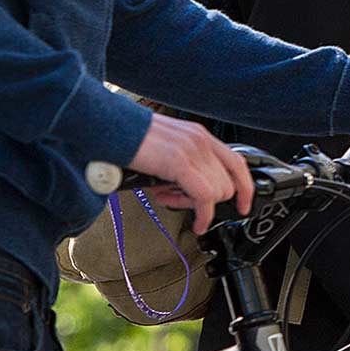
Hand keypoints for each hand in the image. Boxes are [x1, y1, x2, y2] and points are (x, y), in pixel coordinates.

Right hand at [127, 114, 253, 234]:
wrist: (104, 127)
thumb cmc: (126, 140)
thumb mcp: (164, 150)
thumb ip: (181, 166)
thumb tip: (184, 191)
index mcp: (198, 135)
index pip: (237, 162)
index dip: (245, 187)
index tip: (245, 205)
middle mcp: (200, 141)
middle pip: (228, 183)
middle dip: (208, 201)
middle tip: (178, 200)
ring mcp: (193, 150)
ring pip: (218, 192)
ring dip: (196, 205)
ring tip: (168, 198)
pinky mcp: (180, 162)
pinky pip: (206, 197)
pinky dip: (204, 216)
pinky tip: (197, 223)